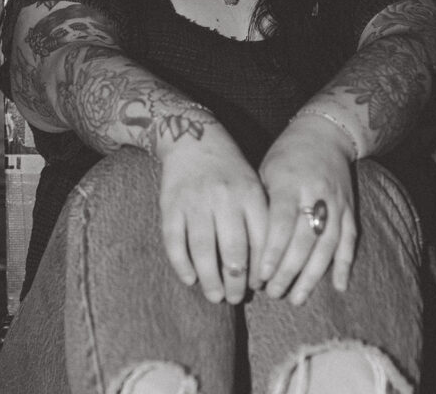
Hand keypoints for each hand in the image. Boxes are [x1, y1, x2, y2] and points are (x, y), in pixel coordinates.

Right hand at [158, 125, 267, 304]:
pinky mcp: (171, 205)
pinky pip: (175, 242)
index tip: (260, 285)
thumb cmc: (230, 170)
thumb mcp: (254, 185)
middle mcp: (224, 197)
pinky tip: (190, 279)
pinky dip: (182, 265)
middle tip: (235, 298)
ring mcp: (195, 201)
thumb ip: (261, 220)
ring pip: (203, 250)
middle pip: (233, 250)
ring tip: (215, 296)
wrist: (193, 138)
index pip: (261, 240)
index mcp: (249, 193)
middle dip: (236, 282)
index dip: (261, 269)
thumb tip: (264, 270)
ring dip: (210, 280)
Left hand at [258, 115, 356, 303]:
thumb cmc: (286, 155)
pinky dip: (345, 264)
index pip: (282, 221)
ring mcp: (336, 203)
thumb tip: (249, 245)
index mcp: (291, 182)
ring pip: (327, 246)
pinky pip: (350, 239)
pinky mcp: (350, 209)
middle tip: (273, 293)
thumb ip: (263, 205)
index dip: (273, 250)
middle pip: (304, 240)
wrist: (324, 134)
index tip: (261, 275)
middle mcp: (315, 194)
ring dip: (312, 276)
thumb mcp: (266, 170)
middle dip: (288, 270)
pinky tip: (338, 287)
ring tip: (296, 298)